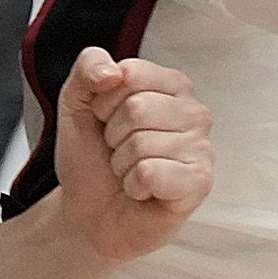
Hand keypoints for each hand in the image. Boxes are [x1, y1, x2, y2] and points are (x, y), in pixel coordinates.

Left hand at [51, 46, 212, 262]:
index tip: (105, 120)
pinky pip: (151, 172)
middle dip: (112, 135)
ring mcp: (201, 147)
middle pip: (137, 108)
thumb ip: (88, 67)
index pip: (130, 74)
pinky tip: (142, 191)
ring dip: (122, 163)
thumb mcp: (76, 101)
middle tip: (118, 151)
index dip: (103, 102)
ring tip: (130, 172)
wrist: (89, 211)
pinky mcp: (200, 182)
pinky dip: (133, 185)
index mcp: (171, 84)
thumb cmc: (93, 157)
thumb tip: (113, 72)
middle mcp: (194, 112)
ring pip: (142, 143)